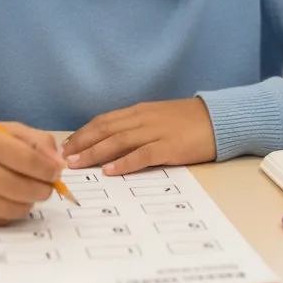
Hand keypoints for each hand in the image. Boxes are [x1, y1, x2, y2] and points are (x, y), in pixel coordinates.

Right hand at [0, 122, 63, 226]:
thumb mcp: (5, 131)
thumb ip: (37, 141)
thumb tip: (58, 164)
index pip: (27, 159)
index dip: (48, 169)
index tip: (55, 172)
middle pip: (22, 188)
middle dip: (43, 189)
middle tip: (46, 186)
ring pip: (14, 208)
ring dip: (29, 202)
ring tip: (27, 192)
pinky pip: (0, 220)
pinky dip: (11, 212)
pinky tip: (8, 199)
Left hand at [60, 98, 216, 175]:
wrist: (220, 118)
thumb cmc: (189, 121)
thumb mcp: (158, 118)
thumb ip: (137, 127)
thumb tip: (112, 143)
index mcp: (139, 112)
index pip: (103, 121)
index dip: (82, 133)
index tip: (65, 145)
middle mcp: (143, 119)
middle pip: (105, 129)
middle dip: (81, 143)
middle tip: (62, 157)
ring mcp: (156, 132)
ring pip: (118, 141)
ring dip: (94, 153)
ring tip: (77, 164)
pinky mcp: (170, 146)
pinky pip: (142, 155)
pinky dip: (124, 162)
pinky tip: (110, 171)